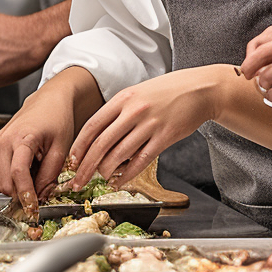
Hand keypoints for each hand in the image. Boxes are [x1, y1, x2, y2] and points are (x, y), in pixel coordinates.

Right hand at [0, 70, 84, 214]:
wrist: (48, 101)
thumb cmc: (57, 119)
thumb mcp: (62, 148)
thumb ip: (50, 175)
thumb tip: (40, 198)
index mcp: (22, 137)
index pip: (18, 172)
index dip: (25, 195)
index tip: (34, 209)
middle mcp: (3, 140)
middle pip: (5, 183)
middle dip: (22, 194)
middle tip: (41, 190)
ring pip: (0, 182)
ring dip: (17, 187)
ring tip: (36, 173)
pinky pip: (0, 174)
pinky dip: (13, 179)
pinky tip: (28, 168)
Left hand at [67, 66, 223, 190]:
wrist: (200, 89)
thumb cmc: (167, 92)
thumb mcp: (138, 93)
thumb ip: (119, 112)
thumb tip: (99, 139)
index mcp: (123, 98)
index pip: (93, 125)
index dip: (79, 146)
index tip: (71, 161)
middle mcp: (134, 110)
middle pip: (102, 143)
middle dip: (86, 166)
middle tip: (78, 181)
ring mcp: (150, 123)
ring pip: (120, 154)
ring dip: (106, 171)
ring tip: (101, 179)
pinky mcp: (165, 136)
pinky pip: (141, 160)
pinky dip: (128, 174)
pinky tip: (120, 181)